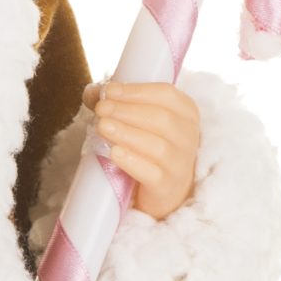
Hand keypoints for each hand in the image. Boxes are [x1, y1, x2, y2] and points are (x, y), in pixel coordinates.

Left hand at [89, 80, 200, 219]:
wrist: (163, 189)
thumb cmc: (149, 148)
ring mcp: (180, 164)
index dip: (137, 91)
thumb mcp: (137, 122)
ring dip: (127, 133)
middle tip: (101, 109)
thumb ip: (115, 104)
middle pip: (162, 119)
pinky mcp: (168, 187)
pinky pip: (152, 174)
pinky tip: (114, 152)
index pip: (166, 95)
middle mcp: (188, 137)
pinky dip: (132, 161)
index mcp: (186, 113)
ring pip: (158, 146)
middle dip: (127, 111)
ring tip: (102, 126)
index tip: (109, 91)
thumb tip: (92, 93)